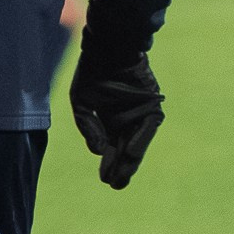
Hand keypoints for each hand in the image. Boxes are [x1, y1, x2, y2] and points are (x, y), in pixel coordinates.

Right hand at [70, 44, 162, 188]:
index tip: (105, 180)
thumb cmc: (93, 71)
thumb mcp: (81, 103)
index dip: (108, 164)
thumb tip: (98, 152)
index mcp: (109, 119)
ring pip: (137, 142)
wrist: (109, 47)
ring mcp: (139, 113)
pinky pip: (147, 127)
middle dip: (121, 169)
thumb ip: (88, 128)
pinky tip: (130, 154)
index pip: (110, 147)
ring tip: (122, 178)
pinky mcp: (152, 104)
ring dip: (131, 161)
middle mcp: (125, 119)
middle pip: (125, 149)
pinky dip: (140, 140)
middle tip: (116, 186)